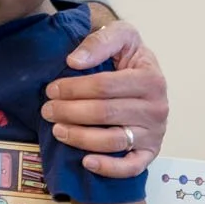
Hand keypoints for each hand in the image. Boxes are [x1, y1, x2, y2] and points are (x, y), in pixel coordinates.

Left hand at [42, 20, 167, 178]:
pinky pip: (130, 167)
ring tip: (57, 130)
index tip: (51, 89)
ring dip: (80, 138)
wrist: (145, 77)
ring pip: (113, 141)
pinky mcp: (149, 153)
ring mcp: (155, 133)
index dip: (74, 89)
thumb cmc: (128, 58)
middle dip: (70, 112)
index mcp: (151, 78)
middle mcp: (157, 107)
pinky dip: (108, 167)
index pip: (104, 86)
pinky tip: (86, 161)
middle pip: (105, 113)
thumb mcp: (120, 36)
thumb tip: (74, 61)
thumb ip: (100, 41)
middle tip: (47, 110)